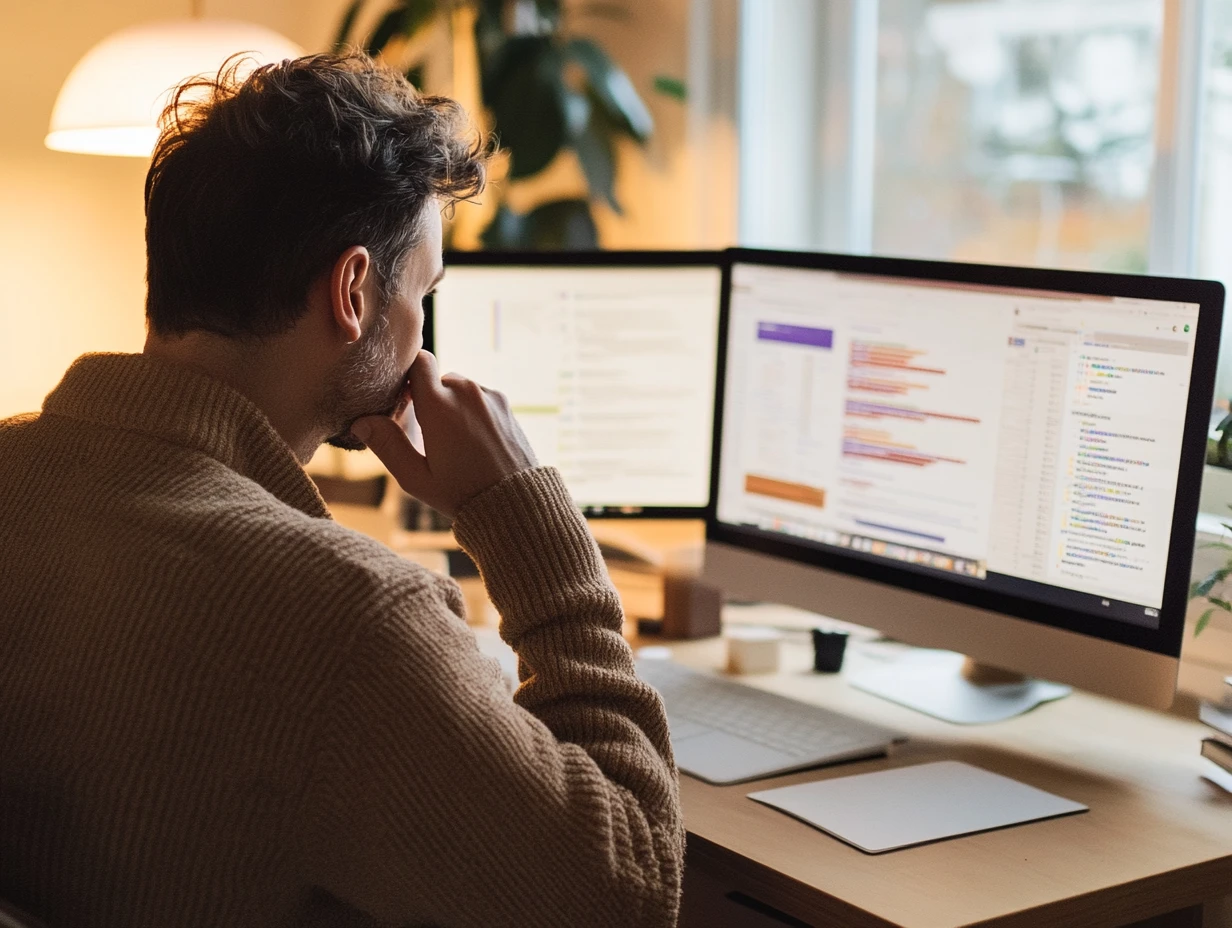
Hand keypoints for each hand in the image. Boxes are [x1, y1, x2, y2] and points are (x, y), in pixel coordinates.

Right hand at [350, 350, 537, 517]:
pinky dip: (474, 411)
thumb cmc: (461, 494)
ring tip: (456, 442)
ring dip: (453, 405)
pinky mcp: (505, 405)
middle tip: (429, 433)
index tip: (404, 397)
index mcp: (439, 405)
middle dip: (430, 398)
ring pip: (460, 388)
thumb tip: (360, 421)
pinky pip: (480, 397)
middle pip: (438, 379)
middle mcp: (466, 392)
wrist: (515, 503)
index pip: (418, 361)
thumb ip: (387, 445)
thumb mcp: (417, 477)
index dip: (408, 374)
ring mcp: (489, 396)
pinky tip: (476, 442)